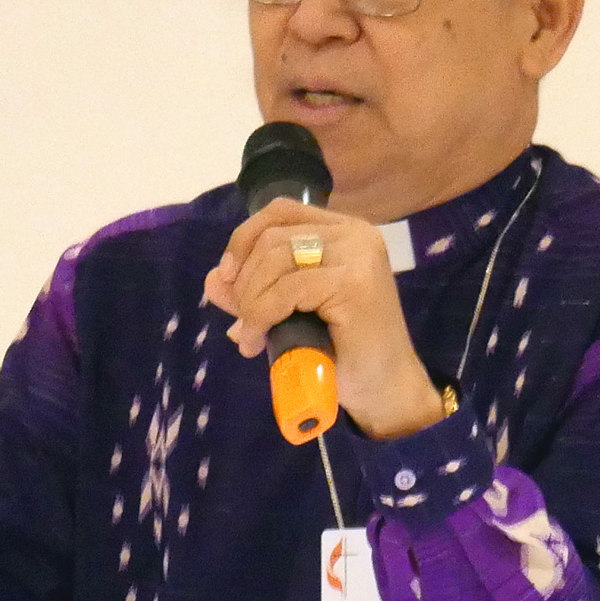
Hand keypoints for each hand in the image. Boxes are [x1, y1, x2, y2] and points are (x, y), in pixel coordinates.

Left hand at [203, 198, 445, 439]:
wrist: (385, 389)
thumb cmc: (343, 352)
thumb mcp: (290, 313)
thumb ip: (255, 291)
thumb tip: (214, 279)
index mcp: (345, 232)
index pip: (281, 211)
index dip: (244, 239)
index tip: (227, 277)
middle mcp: (356, 234)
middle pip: (273, 237)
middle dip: (244, 282)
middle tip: (244, 323)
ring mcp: (358, 256)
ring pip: (276, 259)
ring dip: (251, 302)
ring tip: (252, 335)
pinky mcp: (354, 283)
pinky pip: (286, 290)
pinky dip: (260, 316)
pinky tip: (258, 342)